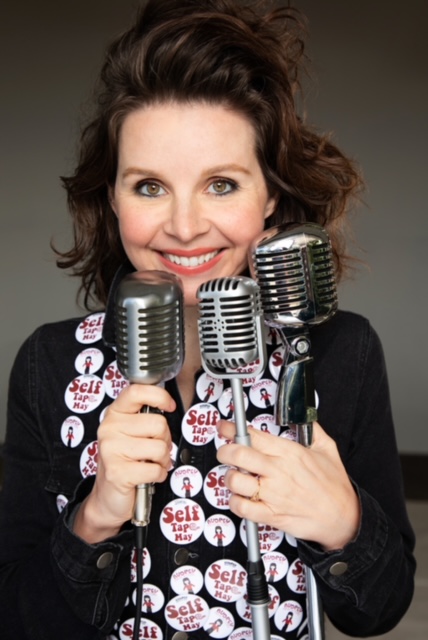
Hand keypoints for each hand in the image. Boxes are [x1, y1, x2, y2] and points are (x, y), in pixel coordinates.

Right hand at [74, 383, 174, 542]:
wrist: (107, 496)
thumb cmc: (125, 461)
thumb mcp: (131, 432)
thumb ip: (144, 416)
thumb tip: (167, 404)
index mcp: (114, 413)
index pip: (137, 391)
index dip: (159, 396)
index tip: (169, 406)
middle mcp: (109, 428)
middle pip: (158, 424)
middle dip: (165, 440)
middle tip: (154, 449)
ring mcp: (111, 450)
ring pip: (160, 448)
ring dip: (162, 460)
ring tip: (150, 463)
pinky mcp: (118, 472)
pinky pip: (156, 469)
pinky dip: (158, 475)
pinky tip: (146, 476)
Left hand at [216, 420, 360, 550]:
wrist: (344, 517)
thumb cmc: (334, 485)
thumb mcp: (327, 449)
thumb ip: (312, 430)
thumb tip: (303, 415)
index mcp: (289, 452)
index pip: (253, 436)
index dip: (232, 430)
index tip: (225, 428)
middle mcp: (278, 471)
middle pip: (238, 455)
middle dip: (224, 451)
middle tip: (225, 452)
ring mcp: (273, 494)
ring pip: (235, 481)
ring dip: (229, 477)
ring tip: (235, 476)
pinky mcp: (272, 515)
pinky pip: (242, 508)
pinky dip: (235, 502)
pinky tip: (240, 498)